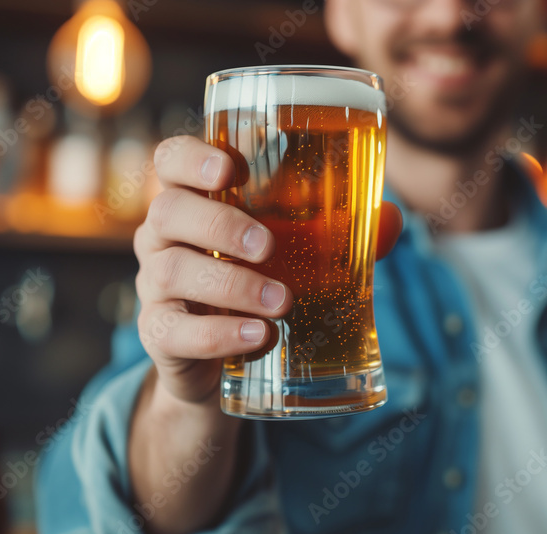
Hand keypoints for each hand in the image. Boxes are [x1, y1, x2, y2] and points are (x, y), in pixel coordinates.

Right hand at [135, 135, 402, 407]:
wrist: (228, 362)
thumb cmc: (263, 282)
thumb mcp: (300, 253)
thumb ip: (342, 233)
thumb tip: (391, 218)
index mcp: (194, 201)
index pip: (170, 161)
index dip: (190, 158)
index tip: (230, 168)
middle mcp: (164, 238)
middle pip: (167, 212)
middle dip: (219, 225)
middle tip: (268, 246)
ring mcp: (155, 287)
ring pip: (171, 272)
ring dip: (231, 285)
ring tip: (282, 302)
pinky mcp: (160, 335)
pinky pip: (175, 331)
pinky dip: (219, 334)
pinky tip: (258, 335)